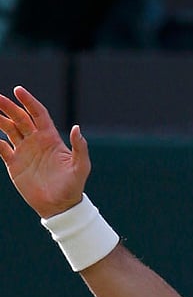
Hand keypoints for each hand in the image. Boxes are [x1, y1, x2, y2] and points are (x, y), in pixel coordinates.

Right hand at [0, 85, 89, 217]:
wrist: (60, 206)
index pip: (38, 114)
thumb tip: (77, 127)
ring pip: (8, 129)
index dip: (29, 101)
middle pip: (20, 118)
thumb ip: (80, 147)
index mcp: (51, 138)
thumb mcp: (81, 167)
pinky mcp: (14, 164)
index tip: (18, 90)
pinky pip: (0, 148)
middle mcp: (36, 142)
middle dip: (8, 106)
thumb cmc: (73, 186)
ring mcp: (24, 152)